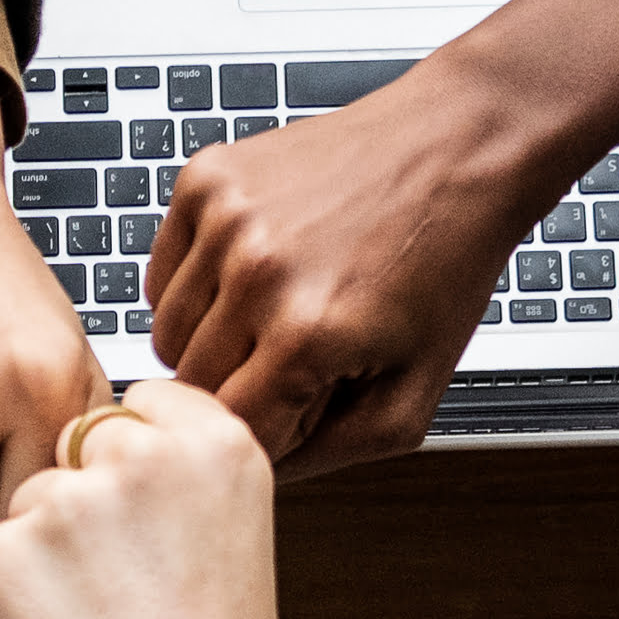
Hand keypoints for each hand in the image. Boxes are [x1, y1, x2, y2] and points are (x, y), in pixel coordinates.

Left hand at [0, 381, 292, 618]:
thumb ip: (177, 483)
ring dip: (42, 558)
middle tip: (122, 589)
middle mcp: (144, 456)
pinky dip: (9, 604)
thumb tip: (108, 455)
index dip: (130, 466)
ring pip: (27, 505)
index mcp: (219, 444)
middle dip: (81, 507)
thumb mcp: (231, 545)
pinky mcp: (5, 552)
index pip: (139, 406)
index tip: (143, 515)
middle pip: (75, 448)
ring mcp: (69, 501)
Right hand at [147, 68, 543, 477]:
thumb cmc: (445, 262)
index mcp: (306, 335)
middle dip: (238, 387)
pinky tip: (254, 272)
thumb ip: (331, 454)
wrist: (458, 145)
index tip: (300, 409)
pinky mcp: (205, 180)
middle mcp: (255, 272)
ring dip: (212, 339)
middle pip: (190, 387)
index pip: (231, 433)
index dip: (268, 432)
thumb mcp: (415, 394)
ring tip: (276, 312)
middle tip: (296, 359)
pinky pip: (161, 274)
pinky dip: (196, 286)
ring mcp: (224, 219)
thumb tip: (260, 473)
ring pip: (165, 333)